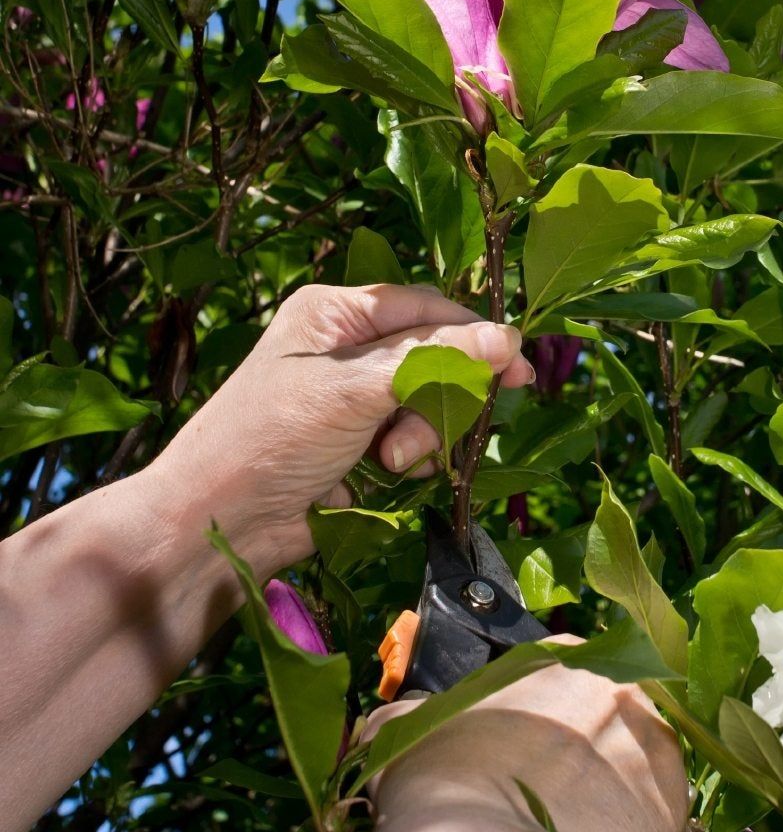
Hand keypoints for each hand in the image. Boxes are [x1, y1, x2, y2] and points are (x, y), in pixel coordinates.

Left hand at [152, 283, 531, 577]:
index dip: (472, 334)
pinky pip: (412, 438)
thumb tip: (508, 336)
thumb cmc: (271, 440)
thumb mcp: (351, 392)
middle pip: (433, 356)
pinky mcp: (356, 443)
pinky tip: (388, 477)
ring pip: (428, 402)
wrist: (217, 524)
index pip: (424, 307)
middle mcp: (344, 347)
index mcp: (334, 314)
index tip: (517, 369)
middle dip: (440, 396)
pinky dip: (411, 457)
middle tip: (446, 431)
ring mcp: (350, 398)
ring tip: (391, 463)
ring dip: (423, 434)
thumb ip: (430, 361)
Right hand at [321, 662, 688, 831]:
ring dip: (614, 812)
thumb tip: (394, 721)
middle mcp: (624, 689)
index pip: (570, 684)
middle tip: (547, 807)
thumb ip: (414, 713)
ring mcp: (658, 750)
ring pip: (642, 782)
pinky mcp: (676, 814)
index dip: (548, 727)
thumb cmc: (439, 778)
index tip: (528, 761)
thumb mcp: (407, 728)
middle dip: (588, 766)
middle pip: (615, 728)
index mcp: (565, 657)